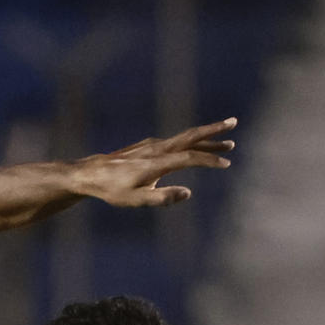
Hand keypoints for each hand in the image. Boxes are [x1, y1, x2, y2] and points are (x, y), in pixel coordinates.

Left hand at [83, 118, 236, 207]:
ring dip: (206, 137)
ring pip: (185, 138)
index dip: (210, 160)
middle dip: (214, 130)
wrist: (90, 174)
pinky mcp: (148, 147)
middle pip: (191, 136)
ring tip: (226, 141)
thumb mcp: (137, 200)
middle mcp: (157, 149)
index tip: (227, 163)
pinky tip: (197, 147)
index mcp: (158, 162)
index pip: (190, 158)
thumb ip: (163, 197)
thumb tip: (188, 193)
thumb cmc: (113, 191)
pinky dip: (191, 142)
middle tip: (234, 124)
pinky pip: (176, 142)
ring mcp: (152, 146)